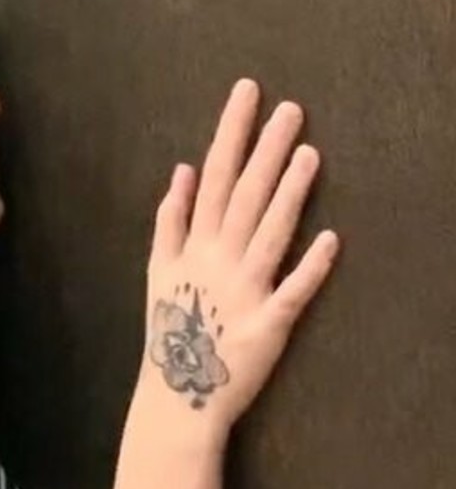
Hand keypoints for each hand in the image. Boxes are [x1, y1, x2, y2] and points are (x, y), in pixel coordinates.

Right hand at [139, 79, 339, 433]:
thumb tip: (182, 170)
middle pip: (245, 195)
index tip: (248, 92)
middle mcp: (218, 261)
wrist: (177, 397)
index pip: (215, 175)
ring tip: (309, 153)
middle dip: (265, 149)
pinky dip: (309, 268)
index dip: (232, 132)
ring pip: (268, 234)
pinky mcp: (268, 325)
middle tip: (291, 108)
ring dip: (289, 194)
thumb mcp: (158, 270)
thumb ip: (170, 220)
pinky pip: (291, 293)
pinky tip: (331, 240)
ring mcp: (244, 291)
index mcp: (194, 245)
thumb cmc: (171, 332)